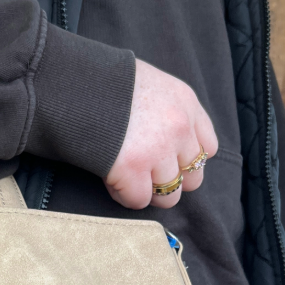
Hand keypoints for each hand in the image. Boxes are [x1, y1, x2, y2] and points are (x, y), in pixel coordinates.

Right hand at [104, 58, 218, 210]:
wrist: (77, 84)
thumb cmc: (106, 83)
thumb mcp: (149, 83)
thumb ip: (165, 110)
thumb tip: (163, 136)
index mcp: (186, 104)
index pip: (207, 148)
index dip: (185, 160)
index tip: (166, 160)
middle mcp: (179, 128)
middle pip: (193, 178)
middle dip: (170, 181)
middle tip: (146, 175)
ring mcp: (158, 151)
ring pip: (169, 196)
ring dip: (148, 192)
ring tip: (127, 180)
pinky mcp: (133, 169)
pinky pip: (139, 201)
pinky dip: (125, 196)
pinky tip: (112, 181)